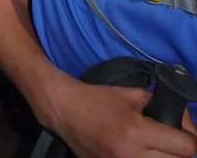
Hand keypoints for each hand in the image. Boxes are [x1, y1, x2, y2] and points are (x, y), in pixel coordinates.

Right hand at [47, 76, 196, 157]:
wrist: (63, 110)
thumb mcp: (131, 95)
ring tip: (155, 148)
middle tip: (171, 141)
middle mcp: (131, 154)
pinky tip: (139, 152)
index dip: (190, 138)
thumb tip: (183, 119)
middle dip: (178, 151)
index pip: (186, 147)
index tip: (185, 134)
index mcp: (136, 132)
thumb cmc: (96, 99)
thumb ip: (160, 105)